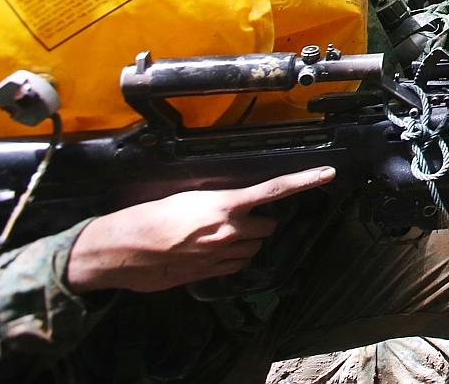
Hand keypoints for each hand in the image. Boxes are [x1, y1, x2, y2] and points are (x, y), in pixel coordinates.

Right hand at [66, 166, 335, 293]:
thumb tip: (235, 205)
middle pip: (267, 225)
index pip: (274, 190)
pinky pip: (236, 265)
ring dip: (248, 241)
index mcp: (224, 204)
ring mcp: (220, 255)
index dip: (304, 181)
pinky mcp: (209, 274)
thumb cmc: (147, 216)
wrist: (120, 249)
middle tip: (239, 216)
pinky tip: (213, 251)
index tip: (328, 173)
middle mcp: (228, 230)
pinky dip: (234, 258)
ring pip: (253, 248)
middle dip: (261, 222)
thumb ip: (218, 202)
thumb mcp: (186, 197)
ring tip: (220, 234)